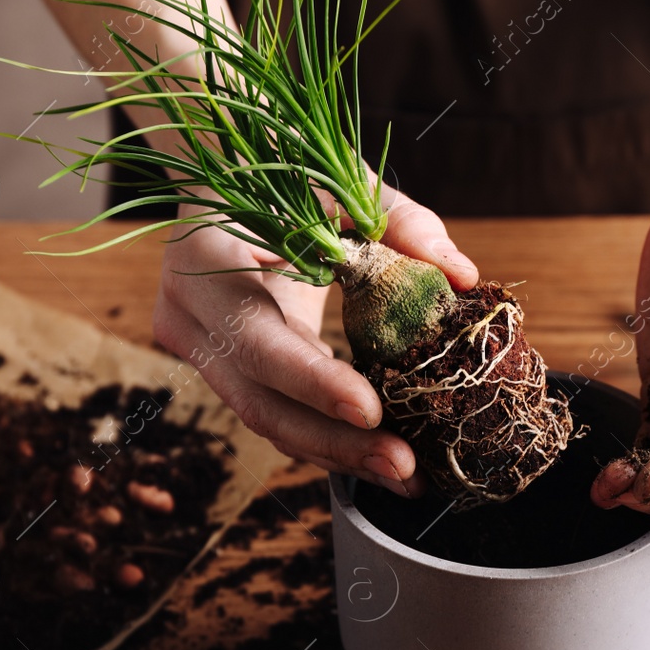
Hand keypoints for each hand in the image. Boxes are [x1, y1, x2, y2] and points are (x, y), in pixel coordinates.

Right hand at [152, 186, 478, 493]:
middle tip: (404, 466)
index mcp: (202, 260)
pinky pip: (276, 415)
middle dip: (335, 442)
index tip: (370, 409)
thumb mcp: (342, 183)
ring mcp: (201, 351)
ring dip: (338, 455)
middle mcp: (187, 315)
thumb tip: (462, 278)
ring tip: (406, 475)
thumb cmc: (285, 174)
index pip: (256, 337)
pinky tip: (379, 456)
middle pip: (258, 401)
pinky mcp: (228, 372)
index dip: (311, 380)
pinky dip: (328, 439)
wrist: (223, 179)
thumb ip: (402, 222)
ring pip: (266, 422)